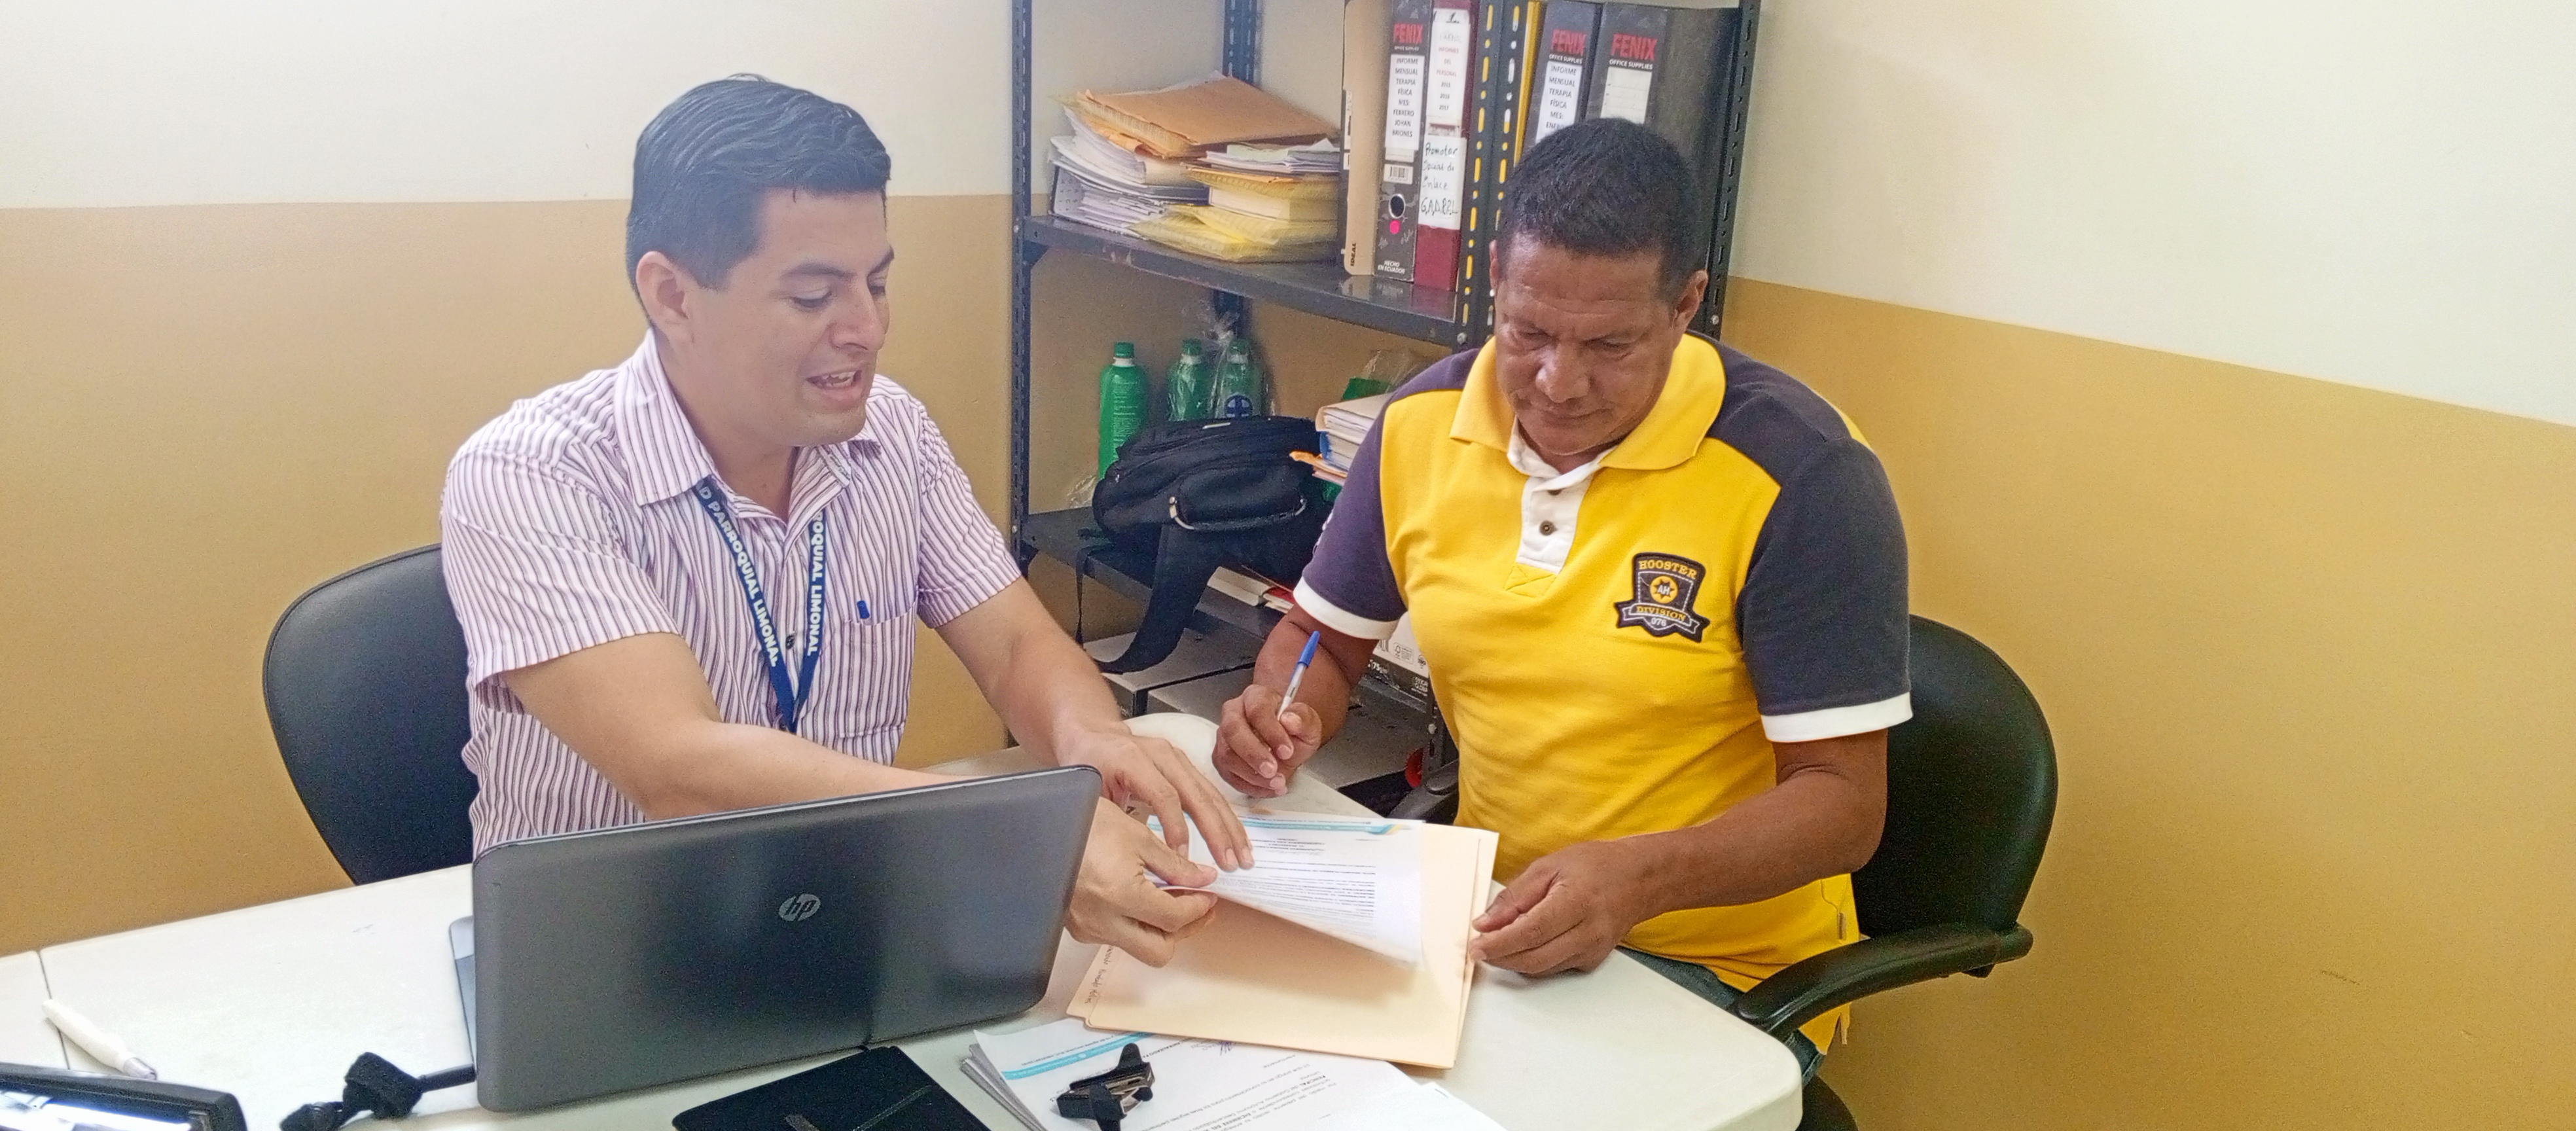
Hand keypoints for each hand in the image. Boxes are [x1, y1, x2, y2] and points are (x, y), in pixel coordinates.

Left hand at [1057, 727, 1252, 869]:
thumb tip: (1129, 855)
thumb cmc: (1087, 765)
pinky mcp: (1186, 764)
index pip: (1164, 795)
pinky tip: (1236, 838)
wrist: (1093, 735)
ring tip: (1243, 856)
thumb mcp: (1088, 791)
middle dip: (1217, 831)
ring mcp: (1177, 757)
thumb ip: (1110, 817)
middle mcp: (1161, 754)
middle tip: (1230, 863)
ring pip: (1210, 793)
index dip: (1176, 828)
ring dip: (1229, 827)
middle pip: (1196, 794)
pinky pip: (1211, 792)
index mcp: (1133, 759)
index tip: (1183, 859)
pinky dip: (1225, 817)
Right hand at [1065, 800, 1222, 965]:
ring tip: (1173, 899)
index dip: (1198, 908)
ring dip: (1161, 929)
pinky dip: (1137, 923)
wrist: (1042, 824)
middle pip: (1158, 951)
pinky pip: (1117, 937)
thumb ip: (1175, 865)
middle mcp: (1102, 920)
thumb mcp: (1137, 836)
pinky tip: (1144, 899)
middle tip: (1198, 907)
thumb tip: (1203, 879)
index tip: (1208, 894)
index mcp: (1120, 894)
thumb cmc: (1084, 822)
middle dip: (1183, 931)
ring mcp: (1087, 927)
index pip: (1173, 918)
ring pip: (1137, 947)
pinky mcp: (1078, 927)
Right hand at [1213, 684, 1324, 796]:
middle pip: (1233, 731)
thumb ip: (1303, 720)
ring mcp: (1224, 736)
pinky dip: (1248, 785)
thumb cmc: (1294, 730)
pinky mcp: (1221, 757)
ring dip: (1251, 774)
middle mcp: (1233, 713)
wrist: (1286, 743)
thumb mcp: (1309, 724)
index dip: (1271, 732)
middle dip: (1253, 755)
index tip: (1287, 751)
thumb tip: (1290, 720)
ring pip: (1226, 755)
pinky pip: (1227, 774)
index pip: (1257, 710)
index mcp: (1255, 697)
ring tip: (1276, 783)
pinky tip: (1268, 789)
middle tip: (1273, 771)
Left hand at [1468, 840, 1654, 975]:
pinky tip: (1520, 946)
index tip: (1475, 946)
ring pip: (1541, 968)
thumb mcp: (1550, 866)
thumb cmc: (1598, 866)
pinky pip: (1553, 967)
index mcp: (1576, 903)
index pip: (1531, 932)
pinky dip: (1531, 960)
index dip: (1499, 943)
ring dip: (1512, 961)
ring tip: (1493, 946)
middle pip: (1534, 958)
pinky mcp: (1591, 961)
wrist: (1640, 879)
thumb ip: (1516, 895)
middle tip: (1477, 949)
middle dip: (1500, 957)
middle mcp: (1587, 933)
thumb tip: (1486, 922)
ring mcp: (1592, 951)